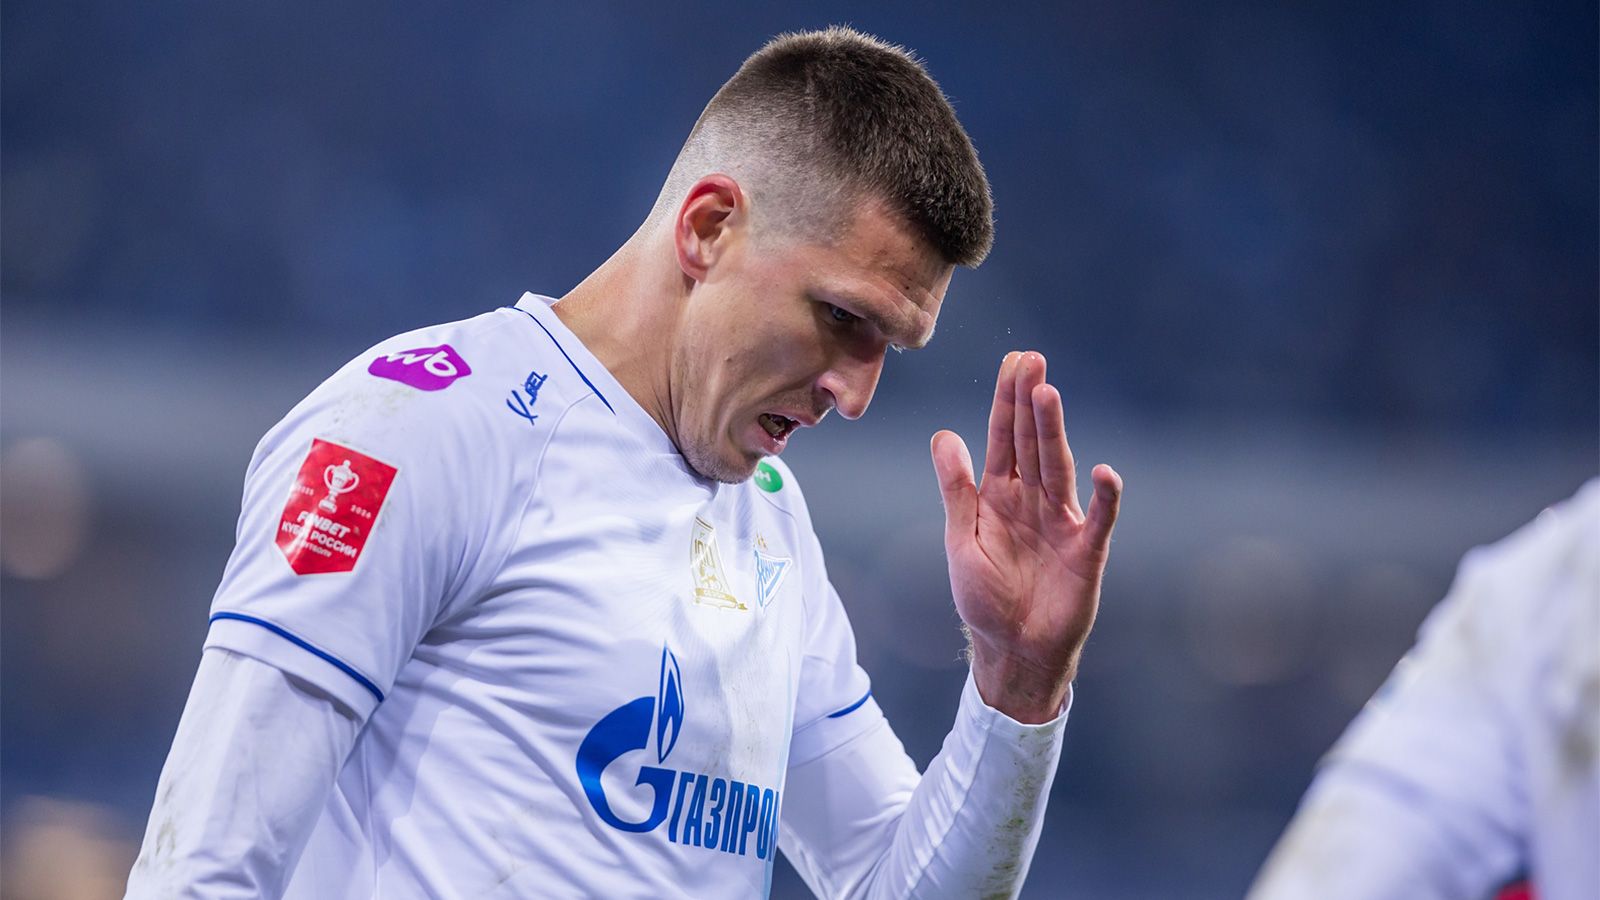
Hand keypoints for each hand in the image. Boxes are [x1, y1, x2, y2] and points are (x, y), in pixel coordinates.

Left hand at [930, 351, 1121, 722]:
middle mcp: (1033, 501)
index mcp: (999, 496)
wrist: (1011, 651)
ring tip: (1048, 394)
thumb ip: (957, 490)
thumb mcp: (962, 540)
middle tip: (1032, 360)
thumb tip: (944, 436)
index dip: (1008, 401)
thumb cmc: (984, 598)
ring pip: (1057, 468)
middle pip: (1033, 442)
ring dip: (1054, 431)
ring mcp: (1061, 523)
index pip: (1004, 438)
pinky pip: (1097, 520)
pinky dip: (1102, 497)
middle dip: (1030, 402)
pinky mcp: (1085, 553)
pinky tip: (1104, 472)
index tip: (1013, 361)